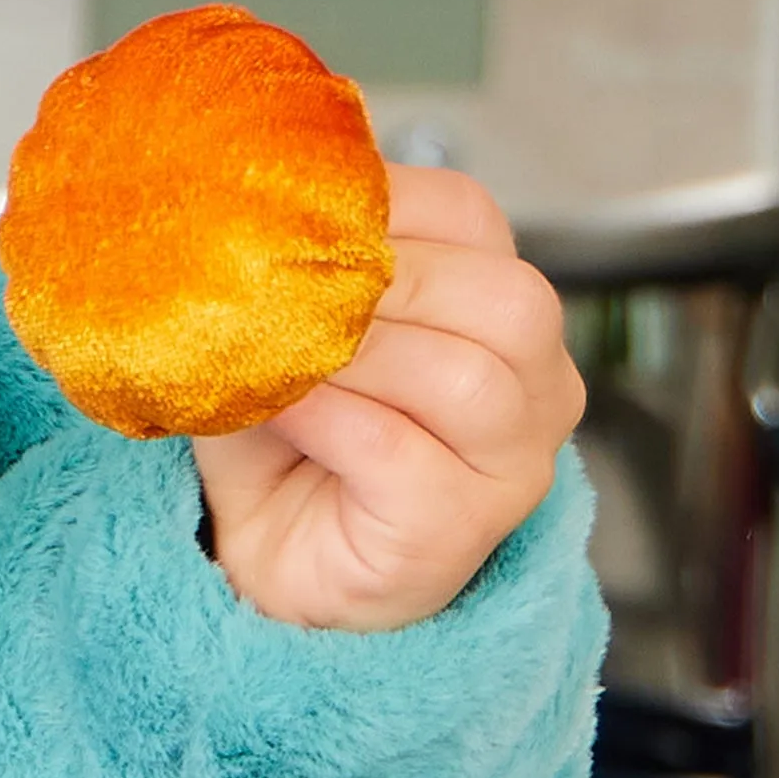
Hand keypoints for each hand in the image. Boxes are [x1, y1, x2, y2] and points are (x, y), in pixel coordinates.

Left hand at [193, 166, 584, 631]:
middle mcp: (535, 386)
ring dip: (358, 352)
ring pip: (468, 374)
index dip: (384, 204)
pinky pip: (401, 449)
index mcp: (499, 313)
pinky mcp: (461, 525)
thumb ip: (292, 282)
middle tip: (284, 287)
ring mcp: (512, 464)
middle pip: (503, 296)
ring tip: (279, 353)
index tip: (292, 216)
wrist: (275, 573)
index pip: (472, 218)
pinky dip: (331, 418)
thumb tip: (243, 220)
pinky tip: (279, 407)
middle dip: (385, 281)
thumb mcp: (282, 343)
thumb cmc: (287, 453)